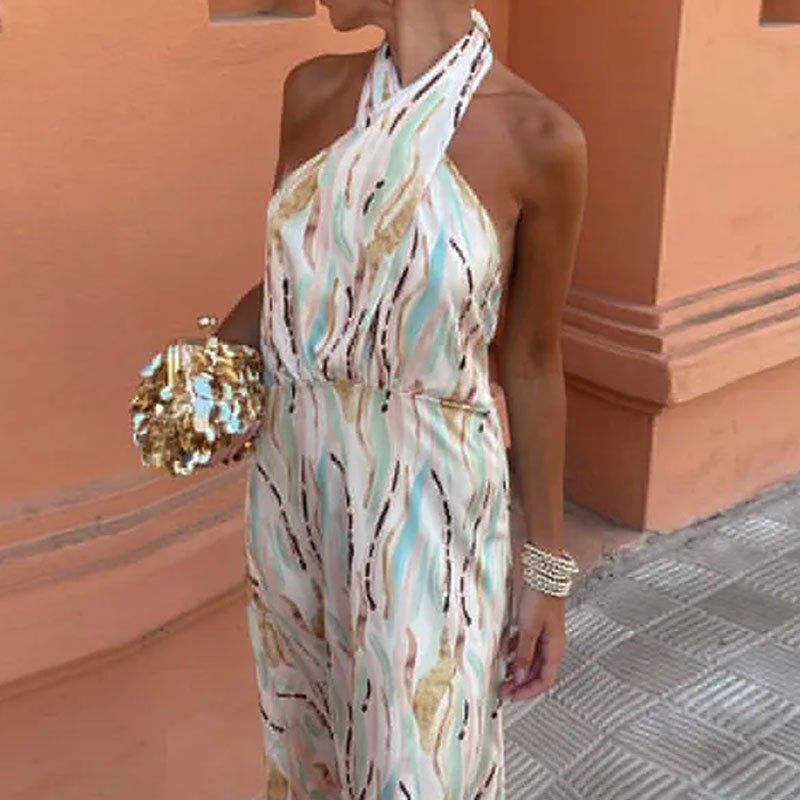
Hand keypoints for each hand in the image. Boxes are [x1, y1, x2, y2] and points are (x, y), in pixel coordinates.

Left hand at [500, 587, 565, 701]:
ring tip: (502, 674)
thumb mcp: (529, 628)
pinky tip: (504, 653)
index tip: (513, 696)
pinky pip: (526, 646)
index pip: (545, 680)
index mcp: (555, 648)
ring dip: (517, 669)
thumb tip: (520, 676)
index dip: (529, 691)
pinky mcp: (536, 626)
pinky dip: (515, 653)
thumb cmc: (541, 597)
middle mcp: (551, 644)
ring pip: (531, 660)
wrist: (543, 573)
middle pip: (538, 672)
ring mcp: (544, 635)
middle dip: (521, 683)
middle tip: (504, 689)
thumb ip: (524, 653)